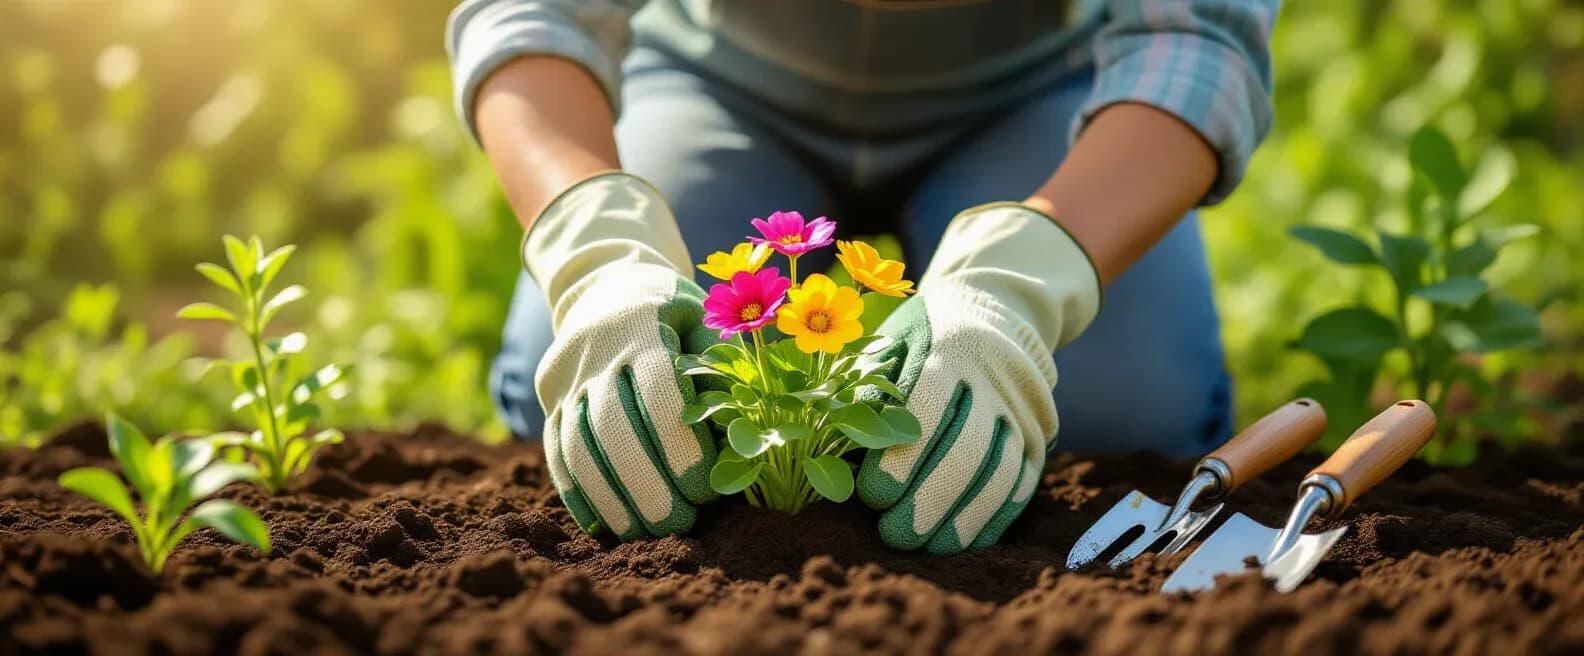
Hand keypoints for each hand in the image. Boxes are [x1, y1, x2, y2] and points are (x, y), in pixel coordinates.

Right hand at [526, 173, 719, 539]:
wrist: (605, 283)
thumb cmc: (674, 309)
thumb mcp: (703, 316)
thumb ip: (722, 366)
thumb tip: (745, 430)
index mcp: (641, 325)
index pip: (658, 396)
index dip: (682, 449)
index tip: (707, 490)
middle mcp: (595, 351)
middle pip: (613, 428)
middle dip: (647, 485)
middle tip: (681, 524)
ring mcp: (565, 377)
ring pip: (577, 447)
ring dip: (612, 498)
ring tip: (645, 533)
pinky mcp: (547, 399)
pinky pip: (555, 453)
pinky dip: (579, 495)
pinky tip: (606, 525)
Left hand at [858, 203, 1100, 553]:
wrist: (996, 310)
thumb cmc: (923, 333)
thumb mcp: (890, 341)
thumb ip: (866, 386)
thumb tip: (837, 441)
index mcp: (952, 347)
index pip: (929, 409)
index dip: (901, 458)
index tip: (871, 496)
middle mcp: (996, 377)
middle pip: (968, 448)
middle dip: (930, 499)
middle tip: (894, 536)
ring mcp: (1023, 408)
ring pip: (1000, 472)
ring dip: (963, 518)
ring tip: (927, 549)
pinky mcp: (1039, 434)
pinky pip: (1022, 483)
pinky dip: (993, 517)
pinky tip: (963, 542)